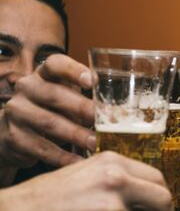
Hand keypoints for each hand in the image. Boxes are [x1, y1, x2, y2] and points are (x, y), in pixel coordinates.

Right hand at [0, 151, 172, 210]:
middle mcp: (117, 177)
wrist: (20, 209)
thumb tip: (145, 192)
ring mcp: (113, 204)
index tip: (156, 206)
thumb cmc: (52, 195)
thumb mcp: (89, 174)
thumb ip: (119, 178)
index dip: (160, 195)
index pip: (157, 178)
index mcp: (113, 162)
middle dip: (160, 210)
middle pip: (162, 197)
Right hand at [1, 54, 94, 168]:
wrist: (16, 130)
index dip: (74, 71)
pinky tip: (78, 161)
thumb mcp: (67, 96)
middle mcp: (27, 88)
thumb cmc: (53, 109)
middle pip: (55, 95)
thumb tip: (121, 114)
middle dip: (83, 109)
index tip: (93, 81)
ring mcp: (17, 112)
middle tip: (104, 122)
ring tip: (95, 143)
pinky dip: (62, 156)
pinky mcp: (13, 136)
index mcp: (44, 74)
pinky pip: (40, 147)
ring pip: (48, 123)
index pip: (55, 64)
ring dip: (76, 134)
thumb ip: (87, 98)